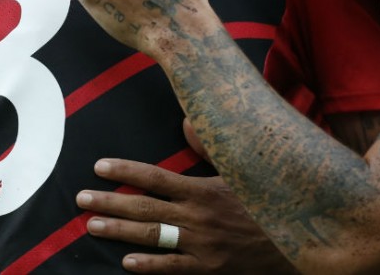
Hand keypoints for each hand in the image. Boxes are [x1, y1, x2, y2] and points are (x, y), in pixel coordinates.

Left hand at [77, 160, 295, 273]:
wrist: (299, 237)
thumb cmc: (270, 198)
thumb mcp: (244, 169)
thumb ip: (212, 147)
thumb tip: (186, 120)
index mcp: (204, 187)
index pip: (155, 177)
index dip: (125, 171)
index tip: (99, 167)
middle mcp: (198, 215)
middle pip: (144, 207)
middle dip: (109, 202)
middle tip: (80, 199)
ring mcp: (203, 244)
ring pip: (151, 236)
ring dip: (119, 231)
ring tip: (92, 225)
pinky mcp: (211, 268)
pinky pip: (173, 267)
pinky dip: (149, 265)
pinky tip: (127, 262)